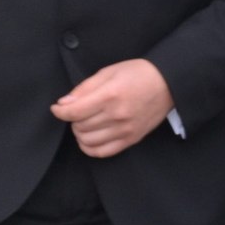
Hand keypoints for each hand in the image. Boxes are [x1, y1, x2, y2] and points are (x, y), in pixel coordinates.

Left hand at [51, 58, 174, 157]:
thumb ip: (84, 88)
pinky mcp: (131, 139)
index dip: (60, 112)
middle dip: (72, 120)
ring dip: (80, 133)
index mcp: (110, 96)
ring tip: (84, 123)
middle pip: (80, 126)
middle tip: (76, 111)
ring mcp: (125, 130)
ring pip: (88, 141)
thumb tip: (64, 103)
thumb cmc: (138, 74)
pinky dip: (90, 148)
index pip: (74, 112)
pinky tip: (89, 138)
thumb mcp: (108, 72)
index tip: (57, 109)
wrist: (167, 84)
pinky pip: (103, 152)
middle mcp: (117, 115)